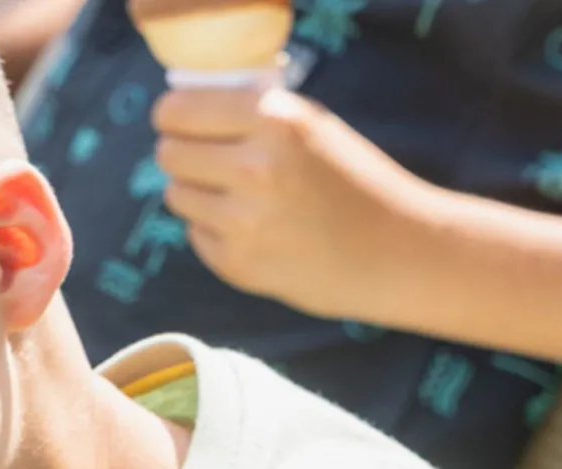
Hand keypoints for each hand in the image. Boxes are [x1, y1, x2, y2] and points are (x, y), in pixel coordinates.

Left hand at [152, 84, 431, 320]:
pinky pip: (195, 235)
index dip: (173, 116)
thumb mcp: (311, 125)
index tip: (178, 122)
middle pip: (169, 153)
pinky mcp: (237, 265)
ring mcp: (242, 222)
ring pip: (176, 195)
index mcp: (273, 120)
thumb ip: (254, 113)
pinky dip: (211, 229)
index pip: (179, 111)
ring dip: (194, 192)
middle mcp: (252, 169)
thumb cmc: (355, 181)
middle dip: (179, 153)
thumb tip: (188, 111)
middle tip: (201, 159)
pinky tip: (248, 228)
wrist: (392, 251)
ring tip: (230, 195)